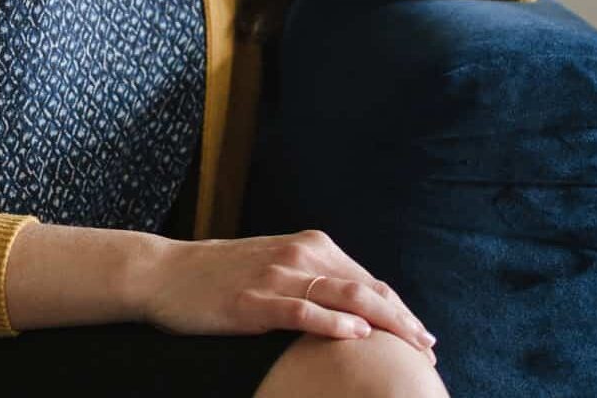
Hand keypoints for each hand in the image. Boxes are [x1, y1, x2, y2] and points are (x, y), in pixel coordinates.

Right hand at [138, 230, 436, 364]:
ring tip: (412, 347)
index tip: (422, 339)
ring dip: (384, 323)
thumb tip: (353, 309)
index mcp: (308, 244)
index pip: (367, 279)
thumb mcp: (273, 267)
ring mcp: (276, 276)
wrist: (165, 273)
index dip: (399, 310)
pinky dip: (334, 322)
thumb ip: (311, 279)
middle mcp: (298, 253)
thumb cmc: (220, 277)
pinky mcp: (254, 301)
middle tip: (430, 352)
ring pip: (344, 296)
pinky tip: (358, 335)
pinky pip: (303, 311)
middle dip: (402, 320)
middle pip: (365, 287)